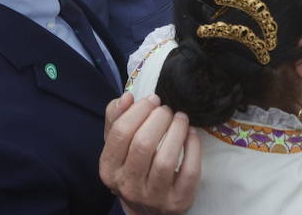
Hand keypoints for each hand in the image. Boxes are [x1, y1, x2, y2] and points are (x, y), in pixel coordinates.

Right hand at [100, 93, 200, 214]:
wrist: (147, 208)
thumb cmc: (132, 166)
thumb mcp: (117, 145)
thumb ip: (116, 118)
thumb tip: (127, 97)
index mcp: (109, 169)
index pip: (120, 133)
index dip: (138, 110)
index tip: (153, 99)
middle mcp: (128, 185)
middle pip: (143, 144)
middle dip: (158, 118)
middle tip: (167, 109)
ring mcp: (153, 197)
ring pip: (165, 159)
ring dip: (176, 130)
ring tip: (180, 118)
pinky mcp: (177, 201)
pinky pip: (189, 172)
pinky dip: (193, 148)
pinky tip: (191, 134)